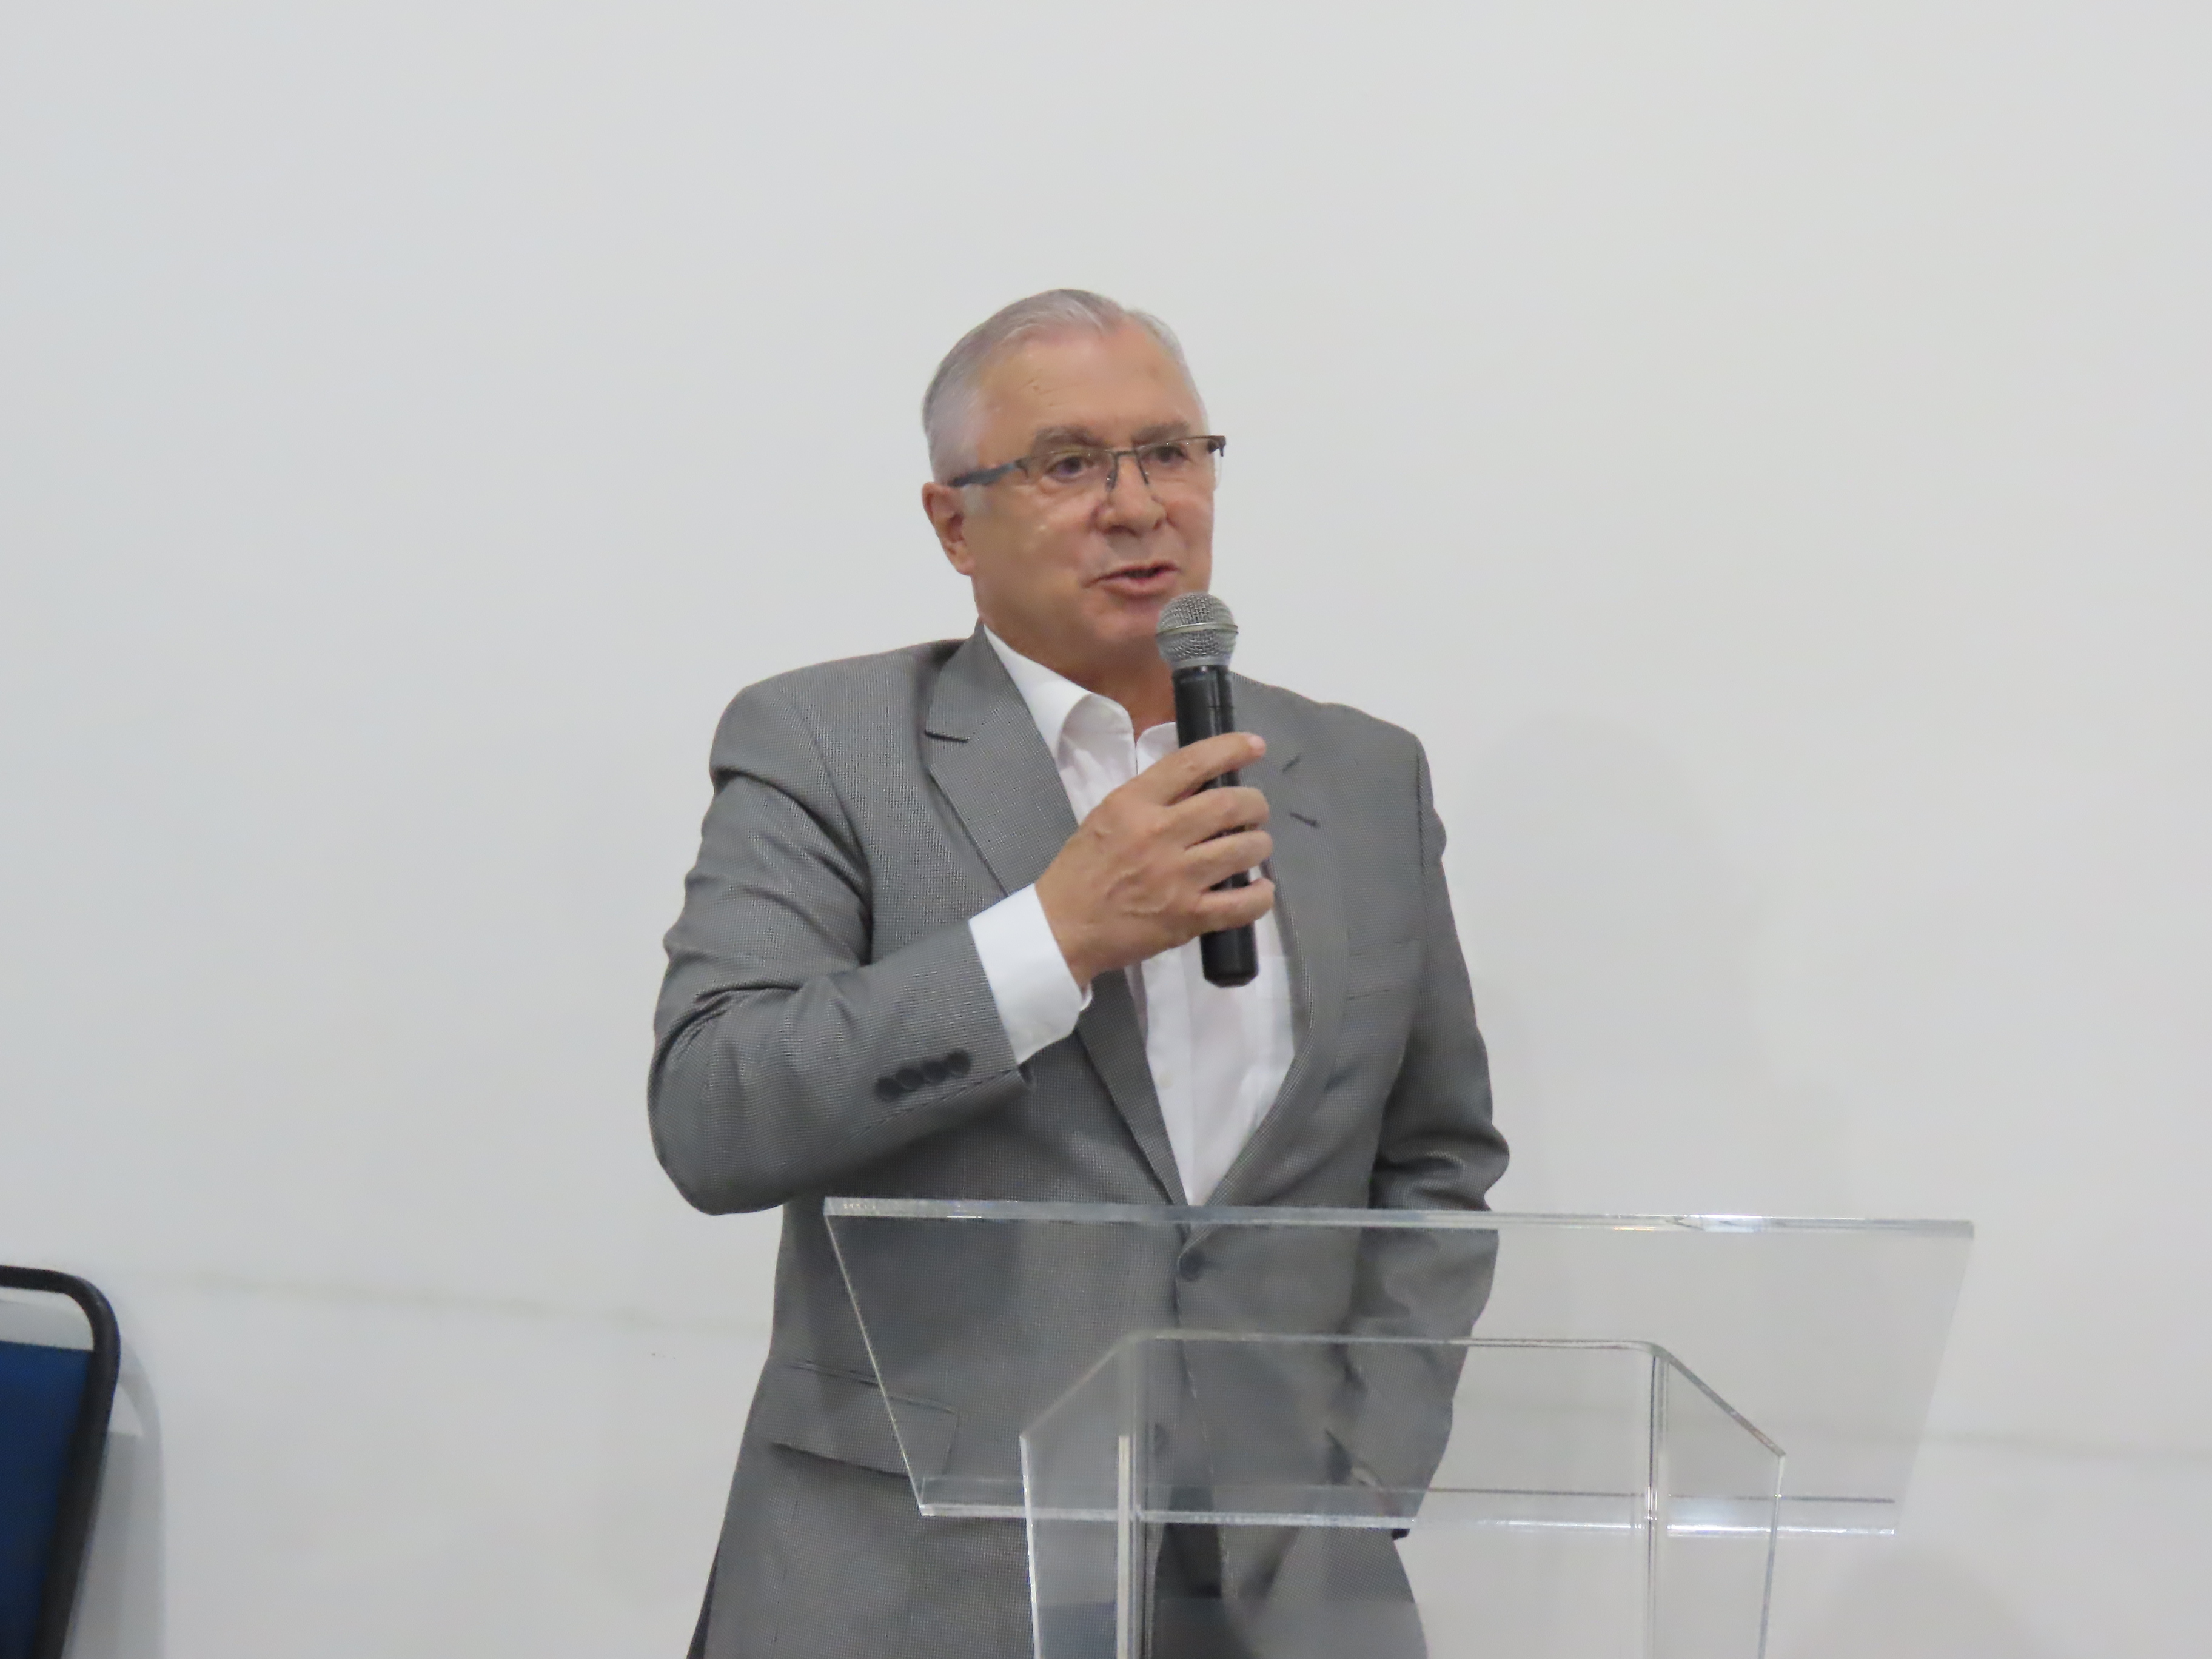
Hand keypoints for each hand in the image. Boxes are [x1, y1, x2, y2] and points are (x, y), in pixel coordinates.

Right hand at [1035, 733, 1275, 987]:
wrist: (1063, 927)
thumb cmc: (1083, 870)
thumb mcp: (1108, 817)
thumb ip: (1151, 799)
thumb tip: (1201, 785)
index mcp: (1133, 804)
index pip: (1191, 763)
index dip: (1230, 749)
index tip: (1254, 746)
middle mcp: (1158, 835)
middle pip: (1229, 804)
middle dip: (1254, 803)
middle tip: (1255, 811)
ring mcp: (1176, 878)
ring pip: (1244, 849)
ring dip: (1259, 844)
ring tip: (1254, 847)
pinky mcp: (1188, 917)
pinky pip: (1243, 904)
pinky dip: (1261, 895)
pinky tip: (1259, 889)